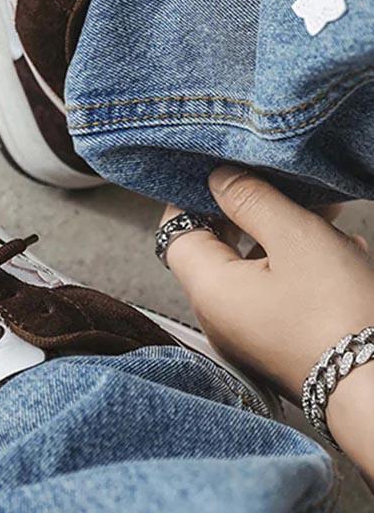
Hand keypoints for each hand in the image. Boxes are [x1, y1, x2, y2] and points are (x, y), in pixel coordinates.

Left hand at [163, 166, 373, 480]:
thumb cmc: (337, 314)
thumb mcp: (295, 237)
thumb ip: (251, 200)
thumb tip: (217, 178)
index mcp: (209, 289)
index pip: (175, 231)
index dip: (191, 195)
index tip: (219, 170)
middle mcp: (218, 316)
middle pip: (215, 246)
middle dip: (249, 210)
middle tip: (280, 184)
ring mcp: (247, 333)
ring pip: (253, 266)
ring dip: (282, 235)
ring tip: (324, 213)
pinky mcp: (277, 343)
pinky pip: (274, 291)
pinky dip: (297, 265)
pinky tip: (336, 250)